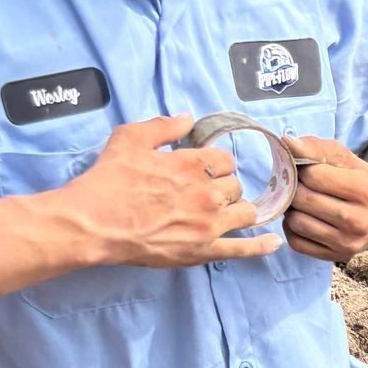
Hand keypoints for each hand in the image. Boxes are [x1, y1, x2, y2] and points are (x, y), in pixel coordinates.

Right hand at [56, 114, 281, 267]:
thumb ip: (163, 126)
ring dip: (239, 210)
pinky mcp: (204, 251)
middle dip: (224, 187)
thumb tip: (187, 117)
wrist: (94, 223)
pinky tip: (274, 242)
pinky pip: (243, 249)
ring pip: (245, 213)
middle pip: (236, 187)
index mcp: (193, 164)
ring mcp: (209, 224)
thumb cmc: (109, 179)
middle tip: (205, 193)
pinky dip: (260, 246)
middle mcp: (208, 193)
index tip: (203, 171)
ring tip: (228, 211)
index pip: (226, 160)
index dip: (216, 165)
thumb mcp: (130, 138)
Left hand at [281, 134, 367, 262]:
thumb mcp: (346, 159)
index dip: (304, 169)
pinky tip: (304, 218)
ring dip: (292, 209)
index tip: (308, 170)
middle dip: (296, 188)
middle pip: (304, 199)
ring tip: (302, 202)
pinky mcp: (335, 257)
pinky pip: (296, 242)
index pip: (315, 176)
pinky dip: (293, 229)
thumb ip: (316, 148)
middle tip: (300, 185)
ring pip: (297, 222)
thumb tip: (287, 143)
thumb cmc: (360, 180)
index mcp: (366, 191)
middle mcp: (359, 221)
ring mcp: (347, 243)